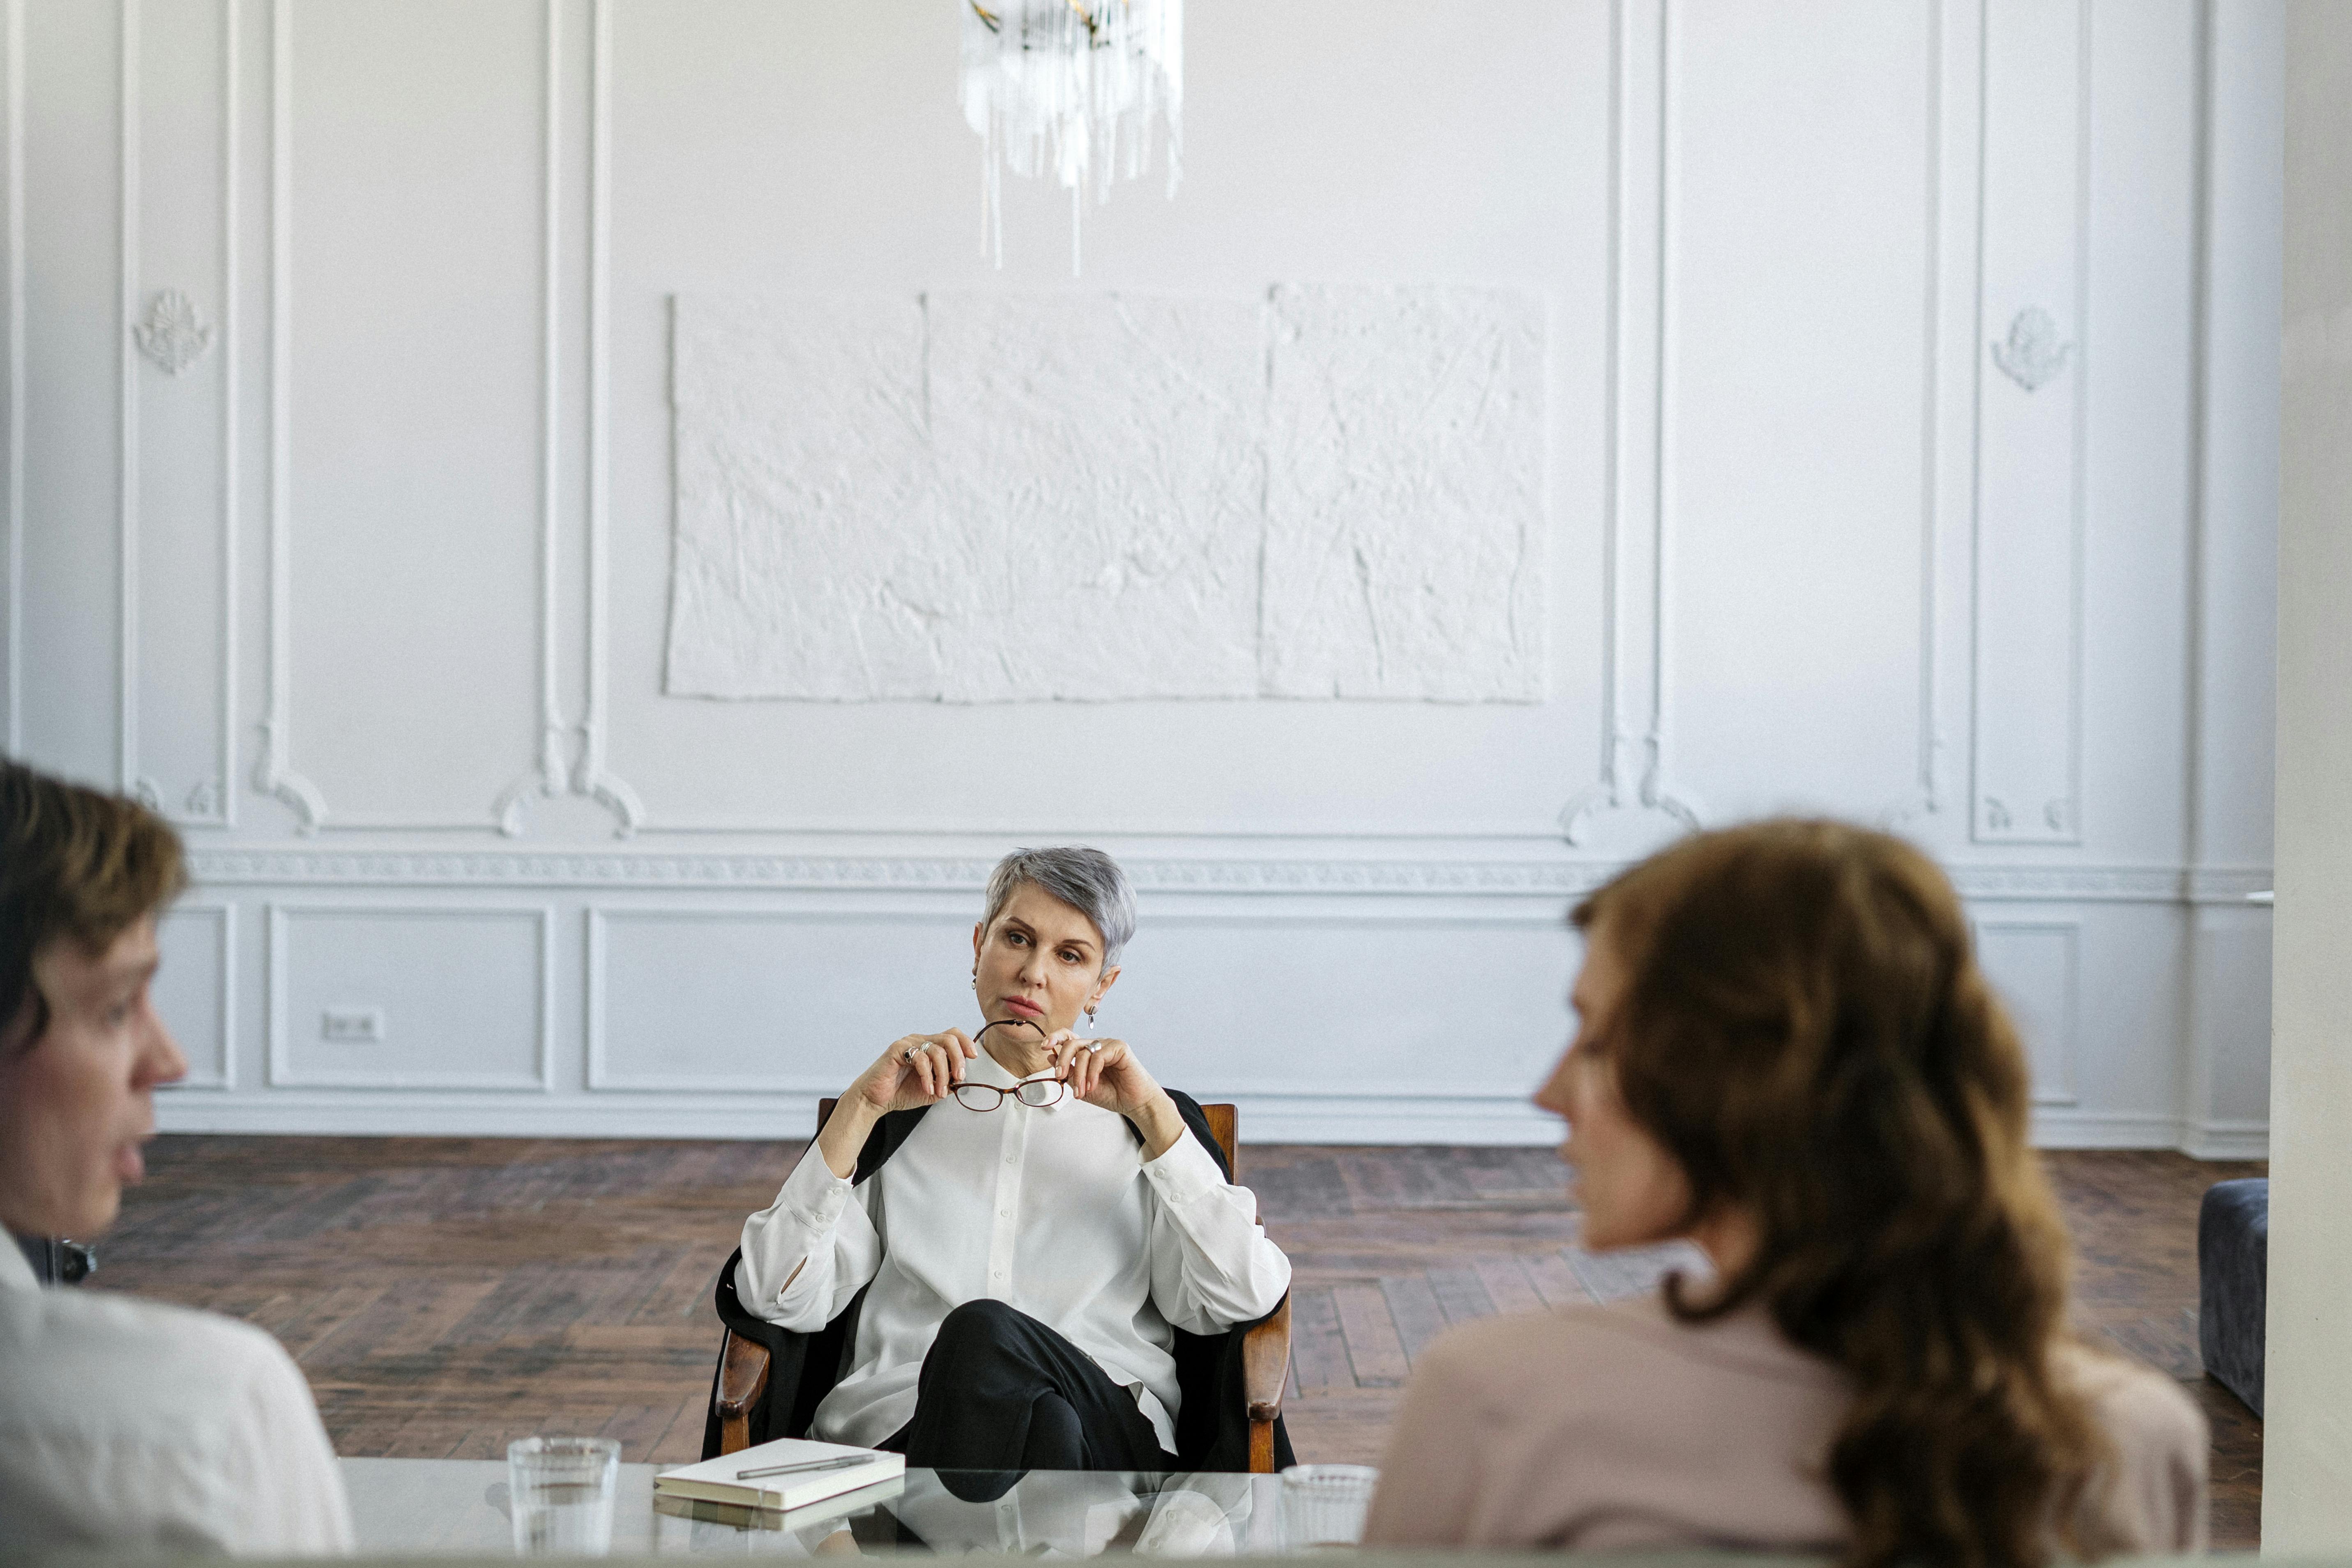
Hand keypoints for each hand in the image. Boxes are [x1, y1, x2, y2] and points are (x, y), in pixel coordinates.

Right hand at [818, 1030, 979, 1179]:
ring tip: (938, 1091)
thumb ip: (948, 1083)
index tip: (973, 1057)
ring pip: (937, 1050)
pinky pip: (920, 1058)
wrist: (876, 1100)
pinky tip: (927, 1088)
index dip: (966, 1043)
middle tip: (958, 1077)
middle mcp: (920, 1041)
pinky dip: (927, 1076)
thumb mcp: (933, 1090)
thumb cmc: (901, 1092)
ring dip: (943, 1074)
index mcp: (929, 1047)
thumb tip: (962, 1078)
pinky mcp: (897, 1050)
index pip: (953, 1035)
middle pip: (949, 1038)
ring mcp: (909, 1043)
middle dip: (958, 1059)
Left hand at [1041, 1030, 1183, 1157]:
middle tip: (1060, 1076)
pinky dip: (1092, 1072)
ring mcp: (1107, 1045)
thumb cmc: (1111, 1094)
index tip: (1044, 1046)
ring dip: (1079, 1073)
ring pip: (1084, 1051)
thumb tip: (1050, 1058)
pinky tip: (1093, 1085)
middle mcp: (1096, 1046)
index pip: (1068, 1038)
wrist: (1133, 1103)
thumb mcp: (1082, 1087)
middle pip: (1072, 1043)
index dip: (1055, 1038)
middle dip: (1063, 1060)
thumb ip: (1068, 1073)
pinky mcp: (1119, 1047)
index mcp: (1087, 1053)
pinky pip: (1099, 1055)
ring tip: (1081, 1091)